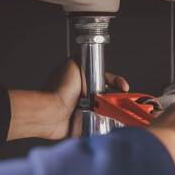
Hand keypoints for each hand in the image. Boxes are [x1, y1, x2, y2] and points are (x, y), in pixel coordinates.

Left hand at [7, 58, 128, 140]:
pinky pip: (99, 122)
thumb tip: (92, 51)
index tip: (123, 86)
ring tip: (113, 108)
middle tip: (119, 97)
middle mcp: (84, 94)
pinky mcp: (84, 122)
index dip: (116, 82)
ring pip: (106, 107)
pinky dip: (106, 121)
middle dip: (115, 95)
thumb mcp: (73, 63)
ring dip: (111, 108)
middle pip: (107, 93)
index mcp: (83, 80)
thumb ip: (84, 57)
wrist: (52, 112)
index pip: (105, 78)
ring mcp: (85, 109)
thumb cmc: (59, 89)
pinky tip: (109, 119)